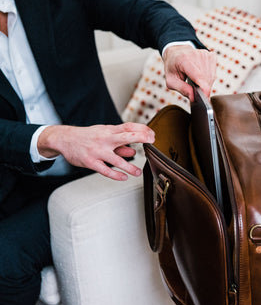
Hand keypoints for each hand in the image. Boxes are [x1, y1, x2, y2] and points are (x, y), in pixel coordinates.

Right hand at [38, 123, 154, 180]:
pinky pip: (105, 170)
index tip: (152, 133)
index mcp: (109, 131)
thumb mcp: (104, 135)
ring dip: (129, 167)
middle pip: (125, 136)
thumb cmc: (88, 137)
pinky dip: (116, 175)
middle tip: (151, 142)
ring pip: (117, 160)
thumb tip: (133, 150)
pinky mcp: (91, 162)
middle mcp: (104, 139)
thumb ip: (119, 144)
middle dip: (140, 137)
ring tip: (137, 172)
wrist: (65, 139)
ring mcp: (97, 151)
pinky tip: (124, 177)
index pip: (128, 126)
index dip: (142, 129)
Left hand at [162, 45, 216, 100]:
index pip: (198, 77)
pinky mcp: (211, 56)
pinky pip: (213, 73)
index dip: (204, 89)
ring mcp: (205, 55)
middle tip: (193, 90)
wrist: (176, 53)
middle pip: (206, 79)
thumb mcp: (171, 80)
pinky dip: (208, 78)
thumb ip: (182, 89)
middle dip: (202, 89)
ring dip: (205, 84)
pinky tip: (200, 76)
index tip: (206, 100)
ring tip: (195, 82)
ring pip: (211, 77)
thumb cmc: (172, 67)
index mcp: (184, 59)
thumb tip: (193, 97)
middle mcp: (197, 55)